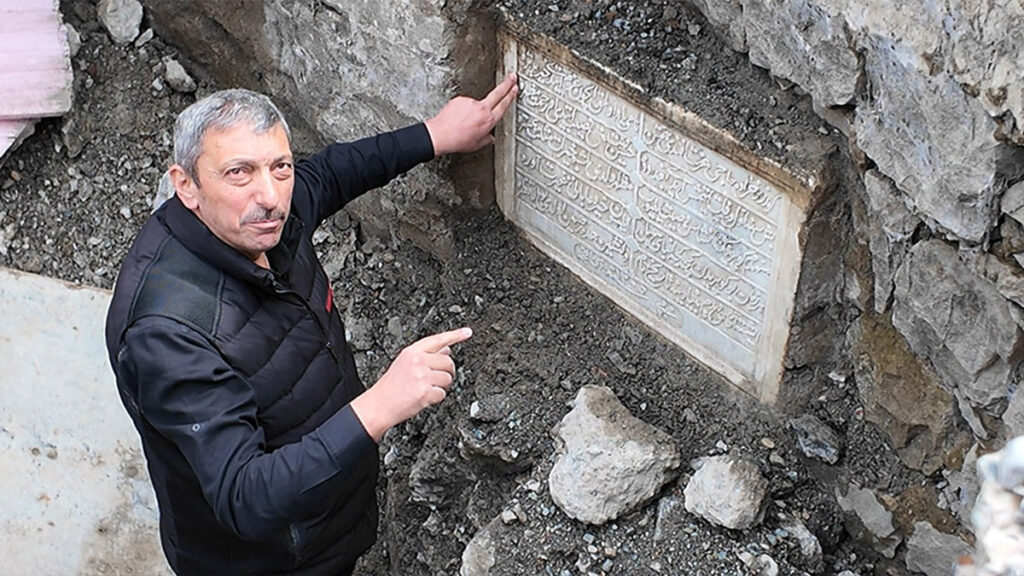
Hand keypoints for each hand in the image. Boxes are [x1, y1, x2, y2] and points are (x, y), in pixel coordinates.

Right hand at [350, 327, 472, 441]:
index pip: (438, 340)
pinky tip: (423, 398)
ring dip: (440, 387)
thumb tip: (446, 349)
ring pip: (447, 379)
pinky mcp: (425, 392)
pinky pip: (442, 394)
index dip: (455, 335)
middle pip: (448, 363)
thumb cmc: (391, 385)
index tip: (468, 332)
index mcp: (412, 351)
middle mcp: (417, 361)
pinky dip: (436, 398)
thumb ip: (425, 355)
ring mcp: (422, 376)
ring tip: (425, 389)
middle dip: (446, 372)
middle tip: (434, 380)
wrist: (379, 405)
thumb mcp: (405, 363)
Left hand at [424, 73, 518, 155]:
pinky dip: (462, 110)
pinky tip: (457, 119)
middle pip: (498, 93)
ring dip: (472, 111)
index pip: (503, 105)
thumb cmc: (458, 141)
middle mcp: (481, 109)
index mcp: (489, 120)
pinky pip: (464, 104)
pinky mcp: (460, 99)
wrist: (441, 135)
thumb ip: (487, 138)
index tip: (514, 89)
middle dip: (506, 84)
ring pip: (476, 104)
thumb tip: (490, 138)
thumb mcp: (477, 144)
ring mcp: (470, 102)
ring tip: (463, 123)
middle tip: (512, 76)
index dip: (510, 96)